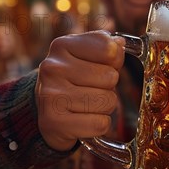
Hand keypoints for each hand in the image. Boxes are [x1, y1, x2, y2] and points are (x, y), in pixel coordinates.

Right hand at [36, 31, 124, 150]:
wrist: (48, 113)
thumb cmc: (74, 81)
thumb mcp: (87, 57)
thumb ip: (106, 47)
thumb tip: (120, 44)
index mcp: (62, 45)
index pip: (110, 50)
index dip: (114, 62)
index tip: (100, 67)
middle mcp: (52, 68)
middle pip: (111, 77)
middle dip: (109, 87)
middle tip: (91, 90)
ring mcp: (50, 96)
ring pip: (108, 101)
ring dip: (105, 107)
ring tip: (87, 105)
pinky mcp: (54, 122)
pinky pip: (101, 124)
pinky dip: (99, 125)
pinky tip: (84, 119)